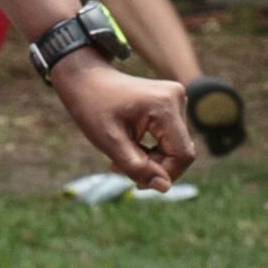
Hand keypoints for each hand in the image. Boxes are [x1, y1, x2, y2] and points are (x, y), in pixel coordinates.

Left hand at [51, 55, 192, 190]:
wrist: (85, 79)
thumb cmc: (93, 108)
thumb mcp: (110, 142)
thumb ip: (137, 166)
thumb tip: (164, 188)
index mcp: (164, 106)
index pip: (182, 154)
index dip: (164, 174)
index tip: (137, 182)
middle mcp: (177, 98)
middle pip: (180, 150)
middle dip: (154, 166)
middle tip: (121, 168)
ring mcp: (177, 98)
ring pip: (175, 146)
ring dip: (151, 159)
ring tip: (121, 158)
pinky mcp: (172, 102)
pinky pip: (170, 136)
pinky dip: (152, 148)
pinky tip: (130, 146)